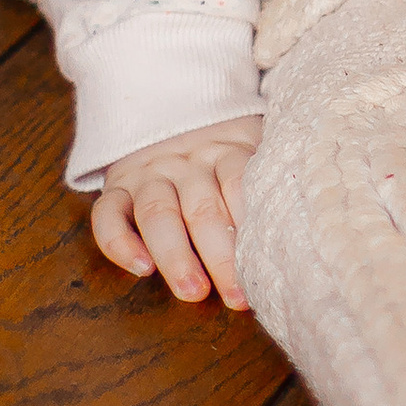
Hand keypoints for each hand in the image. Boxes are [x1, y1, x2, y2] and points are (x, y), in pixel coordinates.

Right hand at [91, 115, 265, 307]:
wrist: (170, 110)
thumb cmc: (225, 152)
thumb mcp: (252, 148)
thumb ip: (267, 180)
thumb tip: (299, 230)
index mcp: (225, 150)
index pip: (239, 184)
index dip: (250, 226)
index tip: (265, 267)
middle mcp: (185, 162)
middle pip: (202, 208)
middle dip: (220, 256)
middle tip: (236, 295)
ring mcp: (147, 173)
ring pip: (156, 212)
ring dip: (175, 255)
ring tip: (193, 291)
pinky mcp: (115, 187)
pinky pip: (107, 214)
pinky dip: (119, 242)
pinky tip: (141, 269)